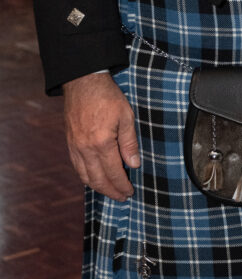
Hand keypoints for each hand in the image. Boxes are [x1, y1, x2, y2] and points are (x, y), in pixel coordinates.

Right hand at [63, 72, 139, 200]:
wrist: (83, 82)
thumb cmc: (107, 96)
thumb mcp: (126, 116)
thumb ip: (129, 142)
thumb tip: (134, 164)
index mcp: (101, 143)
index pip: (113, 173)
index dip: (122, 185)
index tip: (129, 192)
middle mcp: (85, 149)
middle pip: (98, 180)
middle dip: (111, 191)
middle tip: (121, 197)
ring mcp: (75, 147)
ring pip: (85, 176)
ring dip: (98, 187)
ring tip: (109, 191)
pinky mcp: (69, 143)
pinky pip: (77, 167)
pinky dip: (86, 176)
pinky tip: (93, 177)